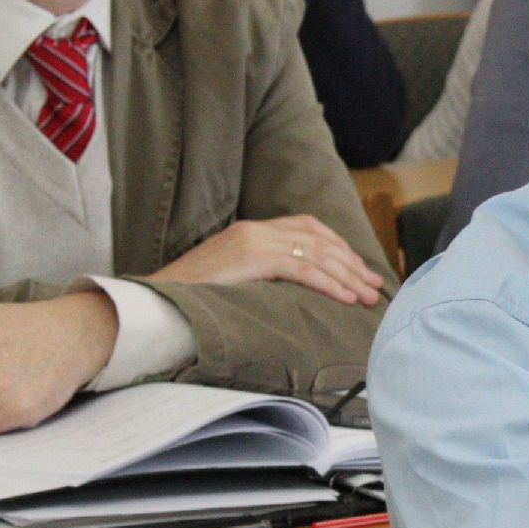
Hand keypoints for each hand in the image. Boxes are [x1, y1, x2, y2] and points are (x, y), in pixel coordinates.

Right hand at [147, 214, 383, 305]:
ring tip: (367, 296)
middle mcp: (256, 229)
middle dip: (352, 263)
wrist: (154, 299)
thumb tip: (293, 291)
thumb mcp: (231, 278)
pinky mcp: (251, 257)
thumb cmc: (190, 297)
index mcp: (252, 230)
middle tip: (375, 285)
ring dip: (347, 276)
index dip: (339, 247)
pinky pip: (302, 269)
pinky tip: (346, 297)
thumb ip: (260, 274)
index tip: (359, 269)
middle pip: (319, 241)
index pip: (308, 229)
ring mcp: (253, 241)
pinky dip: (329, 283)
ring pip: (316, 254)